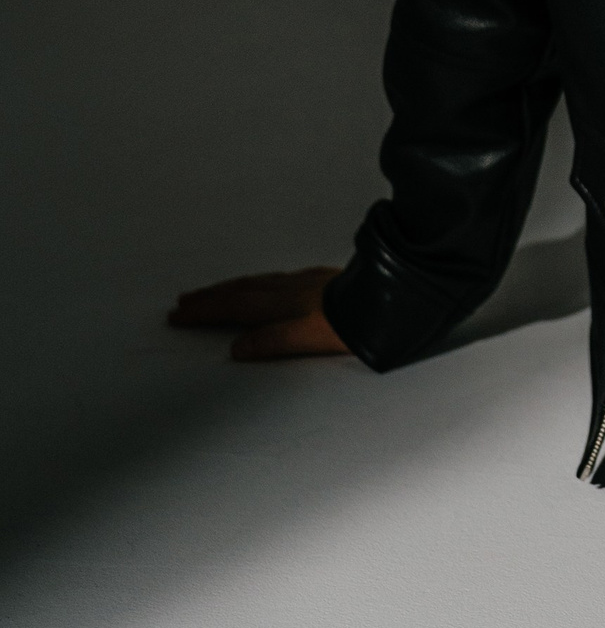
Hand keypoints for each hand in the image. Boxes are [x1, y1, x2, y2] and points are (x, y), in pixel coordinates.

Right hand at [168, 266, 349, 361]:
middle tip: (184, 301)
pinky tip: (270, 284)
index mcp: (288, 303)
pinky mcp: (330, 280)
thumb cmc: (364, 325)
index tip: (179, 314)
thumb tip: (238, 348)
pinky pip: (284, 279)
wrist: (402, 299)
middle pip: (244, 291)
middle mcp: (296, 288)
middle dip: (211, 297)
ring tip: (215, 292)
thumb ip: (276, 341)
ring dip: (234, 288)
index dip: (206, 311)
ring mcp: (313, 282)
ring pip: (262, 282)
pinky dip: (264, 283)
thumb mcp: (315, 338)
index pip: (236, 307)